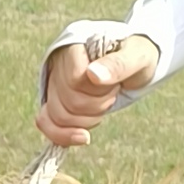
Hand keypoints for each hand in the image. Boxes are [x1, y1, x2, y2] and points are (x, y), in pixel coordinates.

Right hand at [38, 31, 159, 148]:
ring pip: (59, 116)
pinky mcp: (54, 100)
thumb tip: (93, 75)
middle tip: (113, 92)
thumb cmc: (136, 55)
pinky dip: (63, 135)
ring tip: (104, 102)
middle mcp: (58, 63)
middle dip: (98, 105)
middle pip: (69, 101)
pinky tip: (82, 137)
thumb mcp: (137, 55)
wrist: (133, 61)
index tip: (116, 82)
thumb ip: (117, 64)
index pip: (75, 79)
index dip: (98, 89)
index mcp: (74, 46)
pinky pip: (46, 123)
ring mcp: (53, 83)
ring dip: (88, 119)